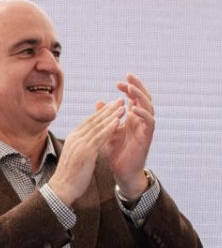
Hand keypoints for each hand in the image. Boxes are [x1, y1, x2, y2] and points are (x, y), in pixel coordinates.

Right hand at [50, 99, 124, 205]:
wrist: (62, 188)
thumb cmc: (70, 176)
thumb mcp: (76, 157)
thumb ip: (83, 147)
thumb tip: (91, 144)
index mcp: (73, 138)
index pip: (89, 122)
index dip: (101, 113)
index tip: (112, 106)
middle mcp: (75, 138)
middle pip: (94, 120)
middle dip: (108, 109)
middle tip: (119, 100)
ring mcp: (79, 144)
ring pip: (98, 126)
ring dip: (111, 115)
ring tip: (123, 107)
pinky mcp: (85, 151)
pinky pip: (100, 137)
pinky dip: (109, 127)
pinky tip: (118, 121)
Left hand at [102, 74, 154, 198]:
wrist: (122, 171)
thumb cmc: (116, 151)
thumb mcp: (108, 130)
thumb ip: (105, 117)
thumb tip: (99, 101)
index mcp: (133, 117)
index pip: (133, 98)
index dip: (128, 89)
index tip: (118, 82)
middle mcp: (141, 120)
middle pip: (143, 98)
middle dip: (136, 86)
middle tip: (128, 76)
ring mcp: (146, 128)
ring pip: (148, 107)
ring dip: (140, 96)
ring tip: (131, 88)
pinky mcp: (147, 137)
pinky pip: (149, 122)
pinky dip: (142, 114)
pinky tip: (134, 108)